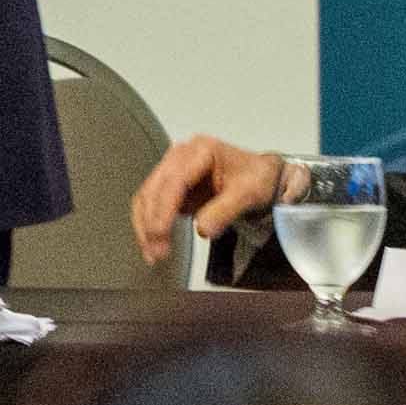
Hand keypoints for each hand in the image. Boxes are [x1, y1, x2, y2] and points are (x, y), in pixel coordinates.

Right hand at [133, 136, 286, 267]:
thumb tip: (202, 230)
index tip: (160, 235)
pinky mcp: (169, 182)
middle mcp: (181, 154)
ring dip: (145, 226)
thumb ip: (224, 211)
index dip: (164, 209)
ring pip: (147, 196)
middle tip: (156, 253)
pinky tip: (152, 243)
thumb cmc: (255, 180)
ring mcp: (172, 166)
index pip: (174, 181)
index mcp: (201, 150)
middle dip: (151, 222)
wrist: (260, 176)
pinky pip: (151, 202)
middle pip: (154, 188)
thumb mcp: (248, 195)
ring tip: (152, 253)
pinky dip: (148, 223)